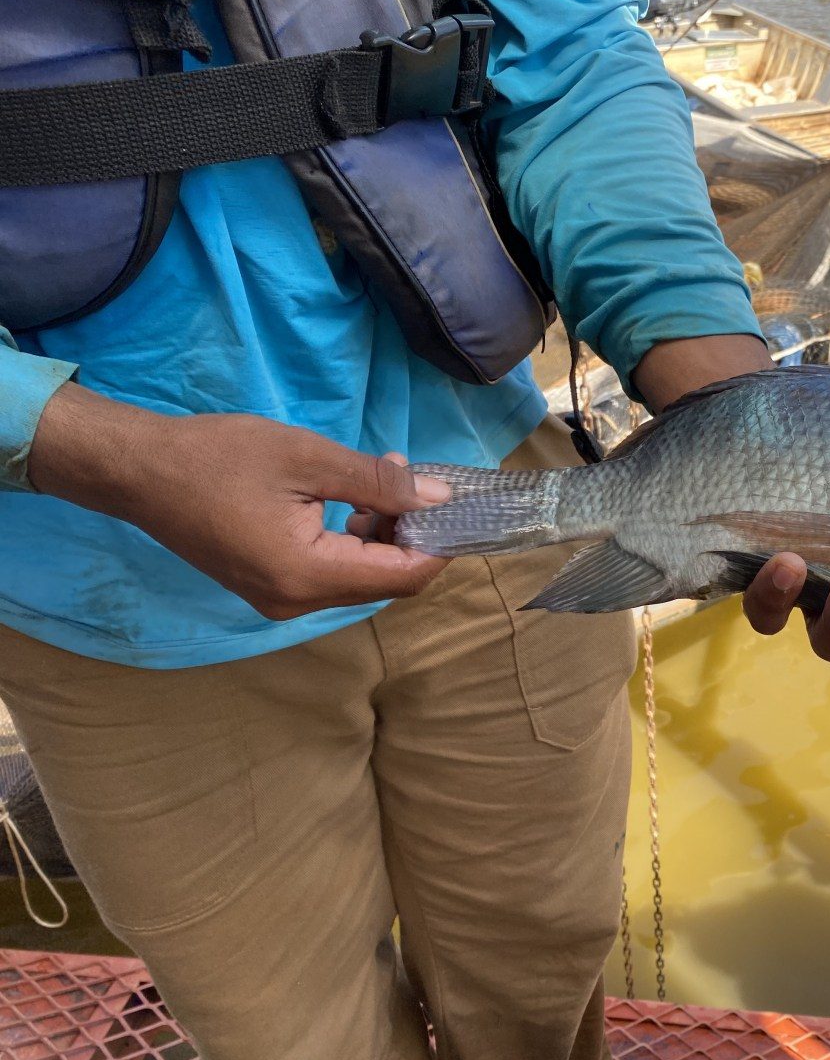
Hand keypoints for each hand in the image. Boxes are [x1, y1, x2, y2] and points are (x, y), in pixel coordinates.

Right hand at [30, 383, 452, 619]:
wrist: (138, 471)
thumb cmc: (219, 457)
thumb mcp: (308, 457)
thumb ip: (379, 483)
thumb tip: (439, 497)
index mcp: (306, 575)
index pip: (400, 578)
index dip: (439, 548)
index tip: (461, 509)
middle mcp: (296, 602)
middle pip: (383, 583)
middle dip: (412, 537)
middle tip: (419, 482)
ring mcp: (279, 599)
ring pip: (358, 578)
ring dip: (383, 535)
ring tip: (384, 481)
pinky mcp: (268, 586)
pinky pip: (330, 573)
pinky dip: (353, 540)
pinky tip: (354, 500)